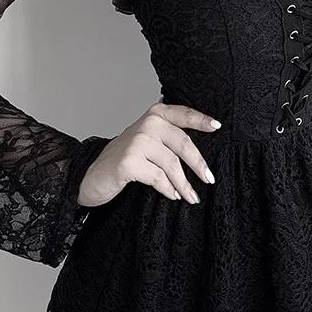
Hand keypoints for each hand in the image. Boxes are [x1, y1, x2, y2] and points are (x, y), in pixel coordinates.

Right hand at [77, 101, 221, 206]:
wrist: (93, 176)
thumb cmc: (126, 159)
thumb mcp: (148, 141)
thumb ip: (169, 138)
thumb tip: (201, 157)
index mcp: (154, 115)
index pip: (182, 114)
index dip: (201, 120)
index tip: (217, 127)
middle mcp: (147, 124)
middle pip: (183, 144)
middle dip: (199, 165)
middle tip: (209, 180)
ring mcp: (137, 142)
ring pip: (172, 165)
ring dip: (184, 184)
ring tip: (191, 197)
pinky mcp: (130, 161)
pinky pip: (159, 178)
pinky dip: (168, 190)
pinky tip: (172, 196)